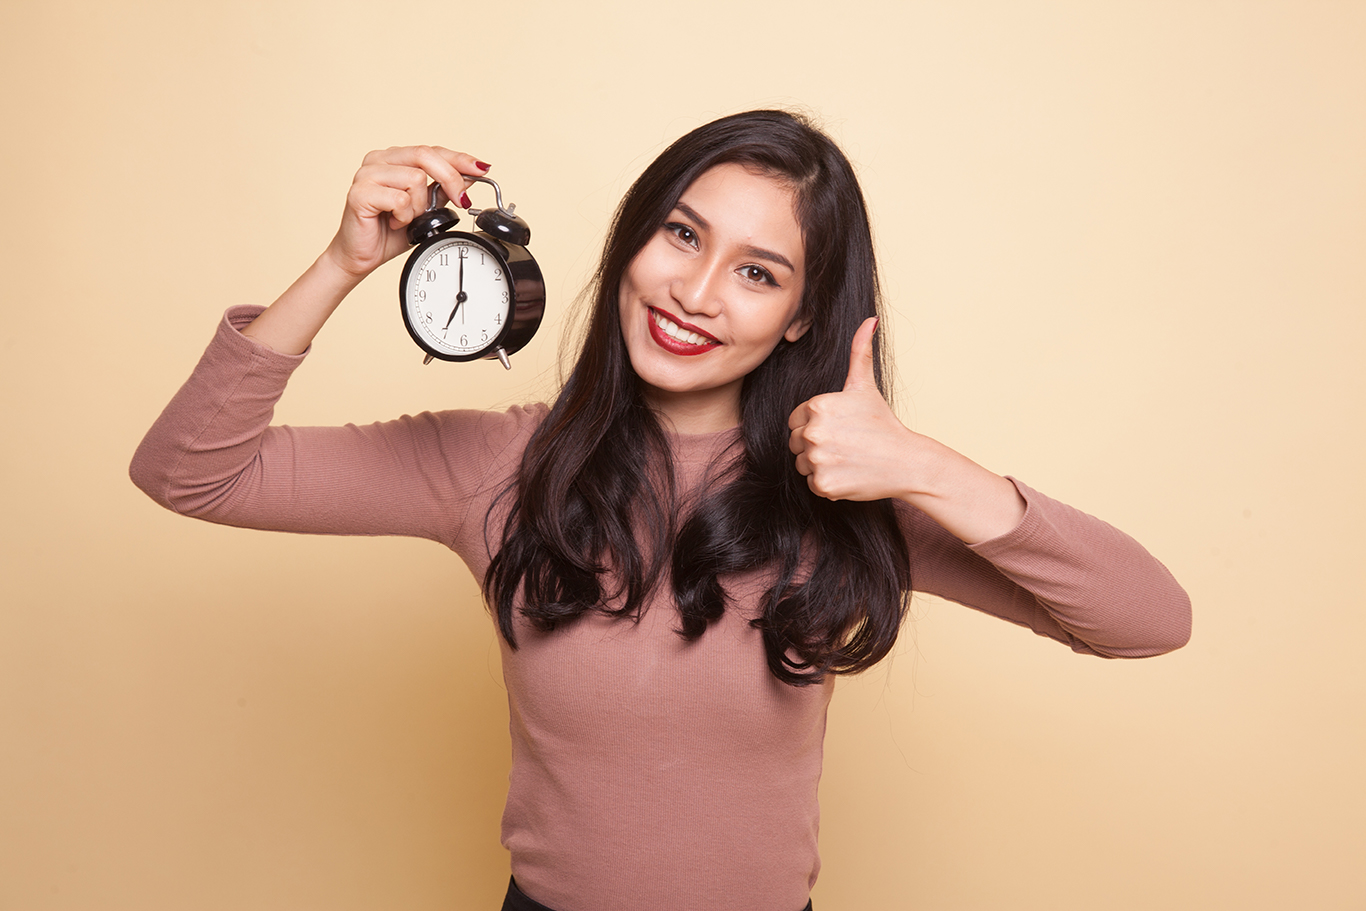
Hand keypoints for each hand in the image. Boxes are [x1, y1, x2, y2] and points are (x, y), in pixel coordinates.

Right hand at [320, 145, 489, 282]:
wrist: (360, 256)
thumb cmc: (388, 232)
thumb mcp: (426, 209)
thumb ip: (443, 190)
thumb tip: (469, 177)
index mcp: (393, 159)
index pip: (432, 150)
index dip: (459, 159)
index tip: (482, 169)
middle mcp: (378, 160)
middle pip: (425, 155)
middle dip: (451, 179)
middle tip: (460, 201)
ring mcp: (367, 174)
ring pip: (415, 178)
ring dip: (421, 206)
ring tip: (408, 219)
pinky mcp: (360, 192)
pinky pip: (400, 199)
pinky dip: (405, 216)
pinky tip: (396, 223)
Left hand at [788, 317, 1026, 541]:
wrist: (906, 461)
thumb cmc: (883, 423)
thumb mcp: (866, 386)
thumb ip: (859, 352)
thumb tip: (869, 320)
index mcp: (817, 406)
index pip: (795, 420)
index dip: (814, 424)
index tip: (839, 428)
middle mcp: (813, 432)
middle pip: (795, 442)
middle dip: (815, 445)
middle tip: (845, 444)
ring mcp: (817, 460)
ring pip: (802, 464)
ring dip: (820, 464)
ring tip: (847, 458)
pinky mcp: (823, 484)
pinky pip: (813, 483)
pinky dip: (828, 483)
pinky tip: (849, 473)